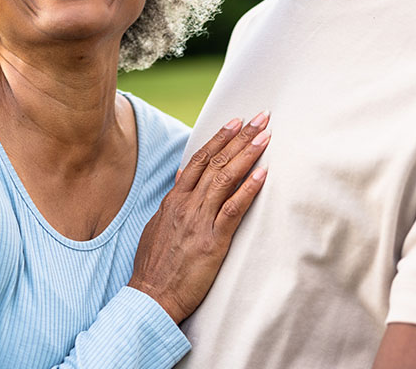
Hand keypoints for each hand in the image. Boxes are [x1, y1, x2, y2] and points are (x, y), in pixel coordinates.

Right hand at [128, 112, 270, 323]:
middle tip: (260, 118)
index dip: (219, 138)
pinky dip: (248, 189)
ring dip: (247, 155)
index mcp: (174, 200)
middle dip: (240, 137)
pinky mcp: (212, 241)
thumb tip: (182, 178)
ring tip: (265, 137)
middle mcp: (186, 204)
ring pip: (225, 179)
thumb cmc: (155, 265)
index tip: (236, 121)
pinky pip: (232, 209)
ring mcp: (198, 221)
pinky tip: (262, 174)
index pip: (199, 159)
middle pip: (215, 162)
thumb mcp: (158, 225)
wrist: (151, 297)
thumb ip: (173, 201)